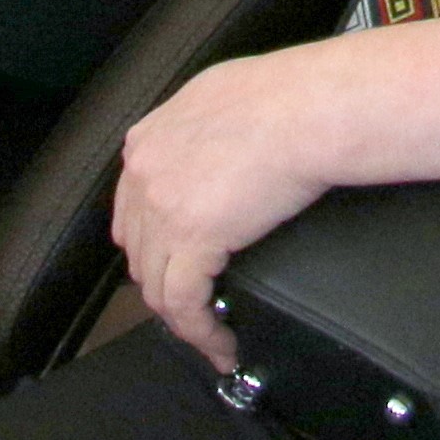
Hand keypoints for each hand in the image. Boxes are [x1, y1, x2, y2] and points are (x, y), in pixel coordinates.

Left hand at [111, 48, 338, 372]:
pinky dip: (200, 332)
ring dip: (182, 317)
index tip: (173, 267)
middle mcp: (143, 176)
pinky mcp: (191, 240)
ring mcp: (161, 209)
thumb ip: (197, 129)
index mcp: (147, 142)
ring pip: (157, 285)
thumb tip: (210, 147)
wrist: (307, 109)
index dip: (152, 246)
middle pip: (141, 252)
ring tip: (212, 335)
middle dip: (166, 284)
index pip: (132, 210)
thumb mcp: (218, 97)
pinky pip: (183, 304)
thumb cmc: (285, 95)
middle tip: (197, 307)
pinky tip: (221, 344)